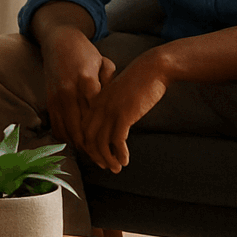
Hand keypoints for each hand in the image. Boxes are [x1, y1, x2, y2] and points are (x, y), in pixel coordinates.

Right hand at [40, 30, 115, 149]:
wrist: (58, 41)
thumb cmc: (85, 52)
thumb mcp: (103, 63)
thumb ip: (111, 83)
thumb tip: (116, 104)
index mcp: (86, 81)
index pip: (96, 114)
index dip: (105, 134)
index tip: (117, 148)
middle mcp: (68, 91)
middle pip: (80, 129)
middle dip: (94, 149)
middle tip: (107, 163)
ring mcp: (56, 97)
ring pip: (67, 131)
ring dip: (81, 148)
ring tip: (95, 158)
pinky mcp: (49, 100)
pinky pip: (56, 126)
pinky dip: (67, 139)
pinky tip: (79, 146)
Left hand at [78, 49, 171, 171]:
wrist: (152, 69)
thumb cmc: (139, 81)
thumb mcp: (119, 94)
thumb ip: (112, 107)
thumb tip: (113, 126)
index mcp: (95, 101)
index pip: (84, 129)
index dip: (89, 146)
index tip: (98, 156)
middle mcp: (99, 107)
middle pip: (88, 139)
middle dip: (96, 156)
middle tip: (105, 167)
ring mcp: (110, 111)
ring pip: (101, 143)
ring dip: (108, 159)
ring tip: (116, 168)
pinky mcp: (124, 115)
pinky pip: (117, 141)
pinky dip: (119, 154)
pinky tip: (125, 160)